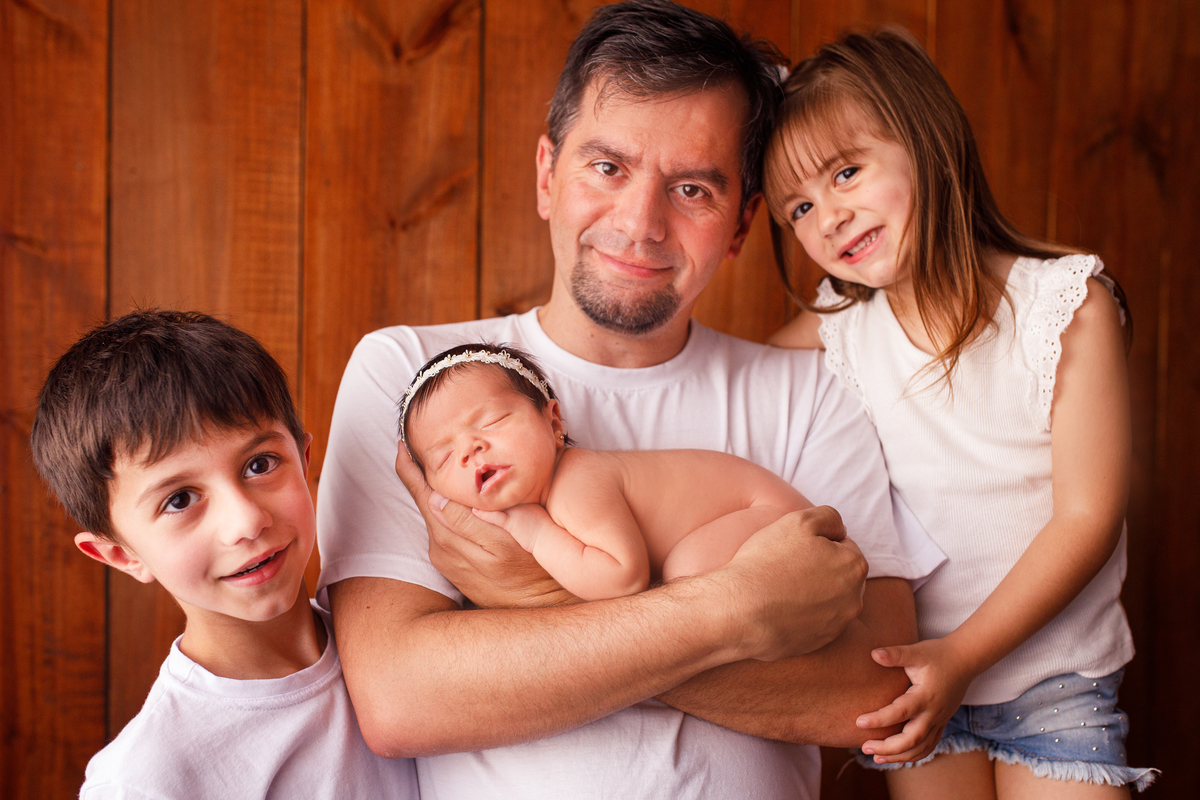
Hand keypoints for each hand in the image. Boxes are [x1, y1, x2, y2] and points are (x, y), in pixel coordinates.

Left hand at [394, 443, 574, 608]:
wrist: (538, 609)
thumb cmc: (534, 566)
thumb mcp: (510, 539)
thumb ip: (471, 519)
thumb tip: (435, 498)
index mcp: (453, 536)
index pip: (424, 494)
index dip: (411, 469)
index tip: (402, 445)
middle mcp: (442, 548)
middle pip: (423, 502)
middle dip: (416, 475)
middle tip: (410, 447)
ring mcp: (445, 559)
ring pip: (431, 516)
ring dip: (429, 492)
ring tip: (432, 466)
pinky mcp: (451, 567)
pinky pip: (439, 531)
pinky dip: (441, 512)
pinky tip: (450, 500)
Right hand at [713, 505, 866, 660]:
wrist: (739, 610)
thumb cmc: (768, 562)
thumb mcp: (799, 521)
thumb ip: (829, 517)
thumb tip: (840, 530)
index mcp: (854, 567)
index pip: (843, 545)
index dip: (817, 542)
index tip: (795, 548)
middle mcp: (853, 599)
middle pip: (839, 574)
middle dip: (819, 568)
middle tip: (787, 566)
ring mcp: (836, 625)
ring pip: (828, 599)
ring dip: (812, 591)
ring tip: (781, 587)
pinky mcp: (817, 643)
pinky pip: (814, 621)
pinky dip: (802, 613)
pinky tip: (780, 607)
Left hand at [856, 637, 974, 762]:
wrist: (965, 660)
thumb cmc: (938, 654)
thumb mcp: (917, 651)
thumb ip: (896, 654)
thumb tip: (874, 653)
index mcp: (925, 696)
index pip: (900, 713)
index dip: (879, 720)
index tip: (859, 722)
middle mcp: (933, 713)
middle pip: (911, 740)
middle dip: (887, 748)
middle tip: (864, 747)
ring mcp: (939, 720)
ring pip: (921, 748)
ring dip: (899, 756)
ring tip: (876, 758)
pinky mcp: (941, 723)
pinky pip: (929, 745)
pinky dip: (913, 755)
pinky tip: (897, 757)